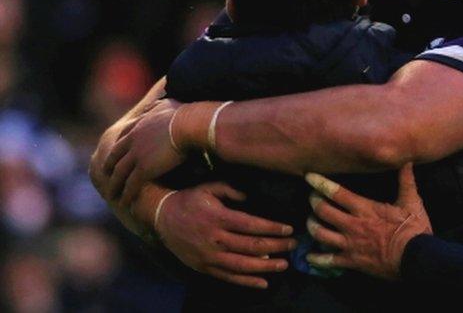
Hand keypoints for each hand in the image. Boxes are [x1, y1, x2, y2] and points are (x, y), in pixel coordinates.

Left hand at [103, 98, 184, 206]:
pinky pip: (132, 185)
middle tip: (107, 175)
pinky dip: (128, 194)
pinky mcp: (143, 169)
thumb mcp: (169, 102)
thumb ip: (162, 99)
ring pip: (120, 174)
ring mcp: (135, 156)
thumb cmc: (186, 113)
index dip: (120, 146)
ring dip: (116, 185)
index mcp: (139, 125)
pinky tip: (126, 202)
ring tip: (113, 194)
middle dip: (110, 167)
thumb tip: (164, 83)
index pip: (124, 137)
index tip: (117, 153)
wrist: (189, 125)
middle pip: (116, 156)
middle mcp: (132, 141)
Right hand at [156, 182, 295, 288]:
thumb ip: (231, 190)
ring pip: (242, 265)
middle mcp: (215, 239)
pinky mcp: (203, 267)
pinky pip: (228, 277)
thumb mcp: (209, 187)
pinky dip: (246, 282)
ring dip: (266, 266)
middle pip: (251, 246)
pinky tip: (263, 282)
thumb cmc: (189, 200)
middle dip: (276, 246)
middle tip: (294, 245)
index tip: (289, 229)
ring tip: (284, 264)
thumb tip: (251, 197)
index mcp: (218, 218)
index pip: (251, 225)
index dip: (272, 228)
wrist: (161, 217)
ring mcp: (209, 256)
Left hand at [305, 164, 430, 279]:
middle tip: (312, 198)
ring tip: (311, 222)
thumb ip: (406, 181)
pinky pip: (328, 261)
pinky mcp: (351, 262)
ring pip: (320, 234)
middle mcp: (352, 225)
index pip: (337, 193)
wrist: (416, 258)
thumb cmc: (414, 229)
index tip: (309, 176)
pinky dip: (316, 259)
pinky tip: (310, 256)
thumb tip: (406, 160)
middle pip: (322, 211)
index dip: (320, 183)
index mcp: (365, 209)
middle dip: (313, 202)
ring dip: (312, 226)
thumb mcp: (412, 201)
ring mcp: (350, 244)